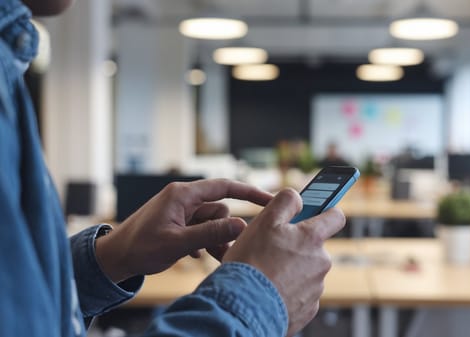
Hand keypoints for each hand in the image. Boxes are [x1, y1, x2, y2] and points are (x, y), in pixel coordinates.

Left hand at [95, 178, 272, 282]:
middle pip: (220, 209)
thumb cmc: (140, 248)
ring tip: (207, 256)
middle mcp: (184, 198)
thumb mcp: (178, 243)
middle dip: (223, 230)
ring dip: (214, 238)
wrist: (114, 259)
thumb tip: (243, 227)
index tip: (271, 201)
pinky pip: (202, 228)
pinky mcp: (179, 221)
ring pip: (212, 222)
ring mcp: (181, 210)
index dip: (250, 193)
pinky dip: (204, 241)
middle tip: (223, 251)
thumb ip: (211, 233)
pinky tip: (194, 254)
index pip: (225, 186)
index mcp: (183, 194)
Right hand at [223, 188, 345, 335]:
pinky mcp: (307, 309)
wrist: (242, 307)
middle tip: (271, 249)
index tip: (316, 211)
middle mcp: (321, 263)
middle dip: (297, 246)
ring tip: (266, 273)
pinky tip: (269, 290)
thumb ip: (286, 201)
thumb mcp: (265, 221)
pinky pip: (300, 293)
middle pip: (314, 246)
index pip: (336, 216)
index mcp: (313, 238)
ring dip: (290, 269)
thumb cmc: (252, 262)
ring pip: (306, 270)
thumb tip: (299, 198)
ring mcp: (316, 288)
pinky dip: (287, 290)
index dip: (326, 211)